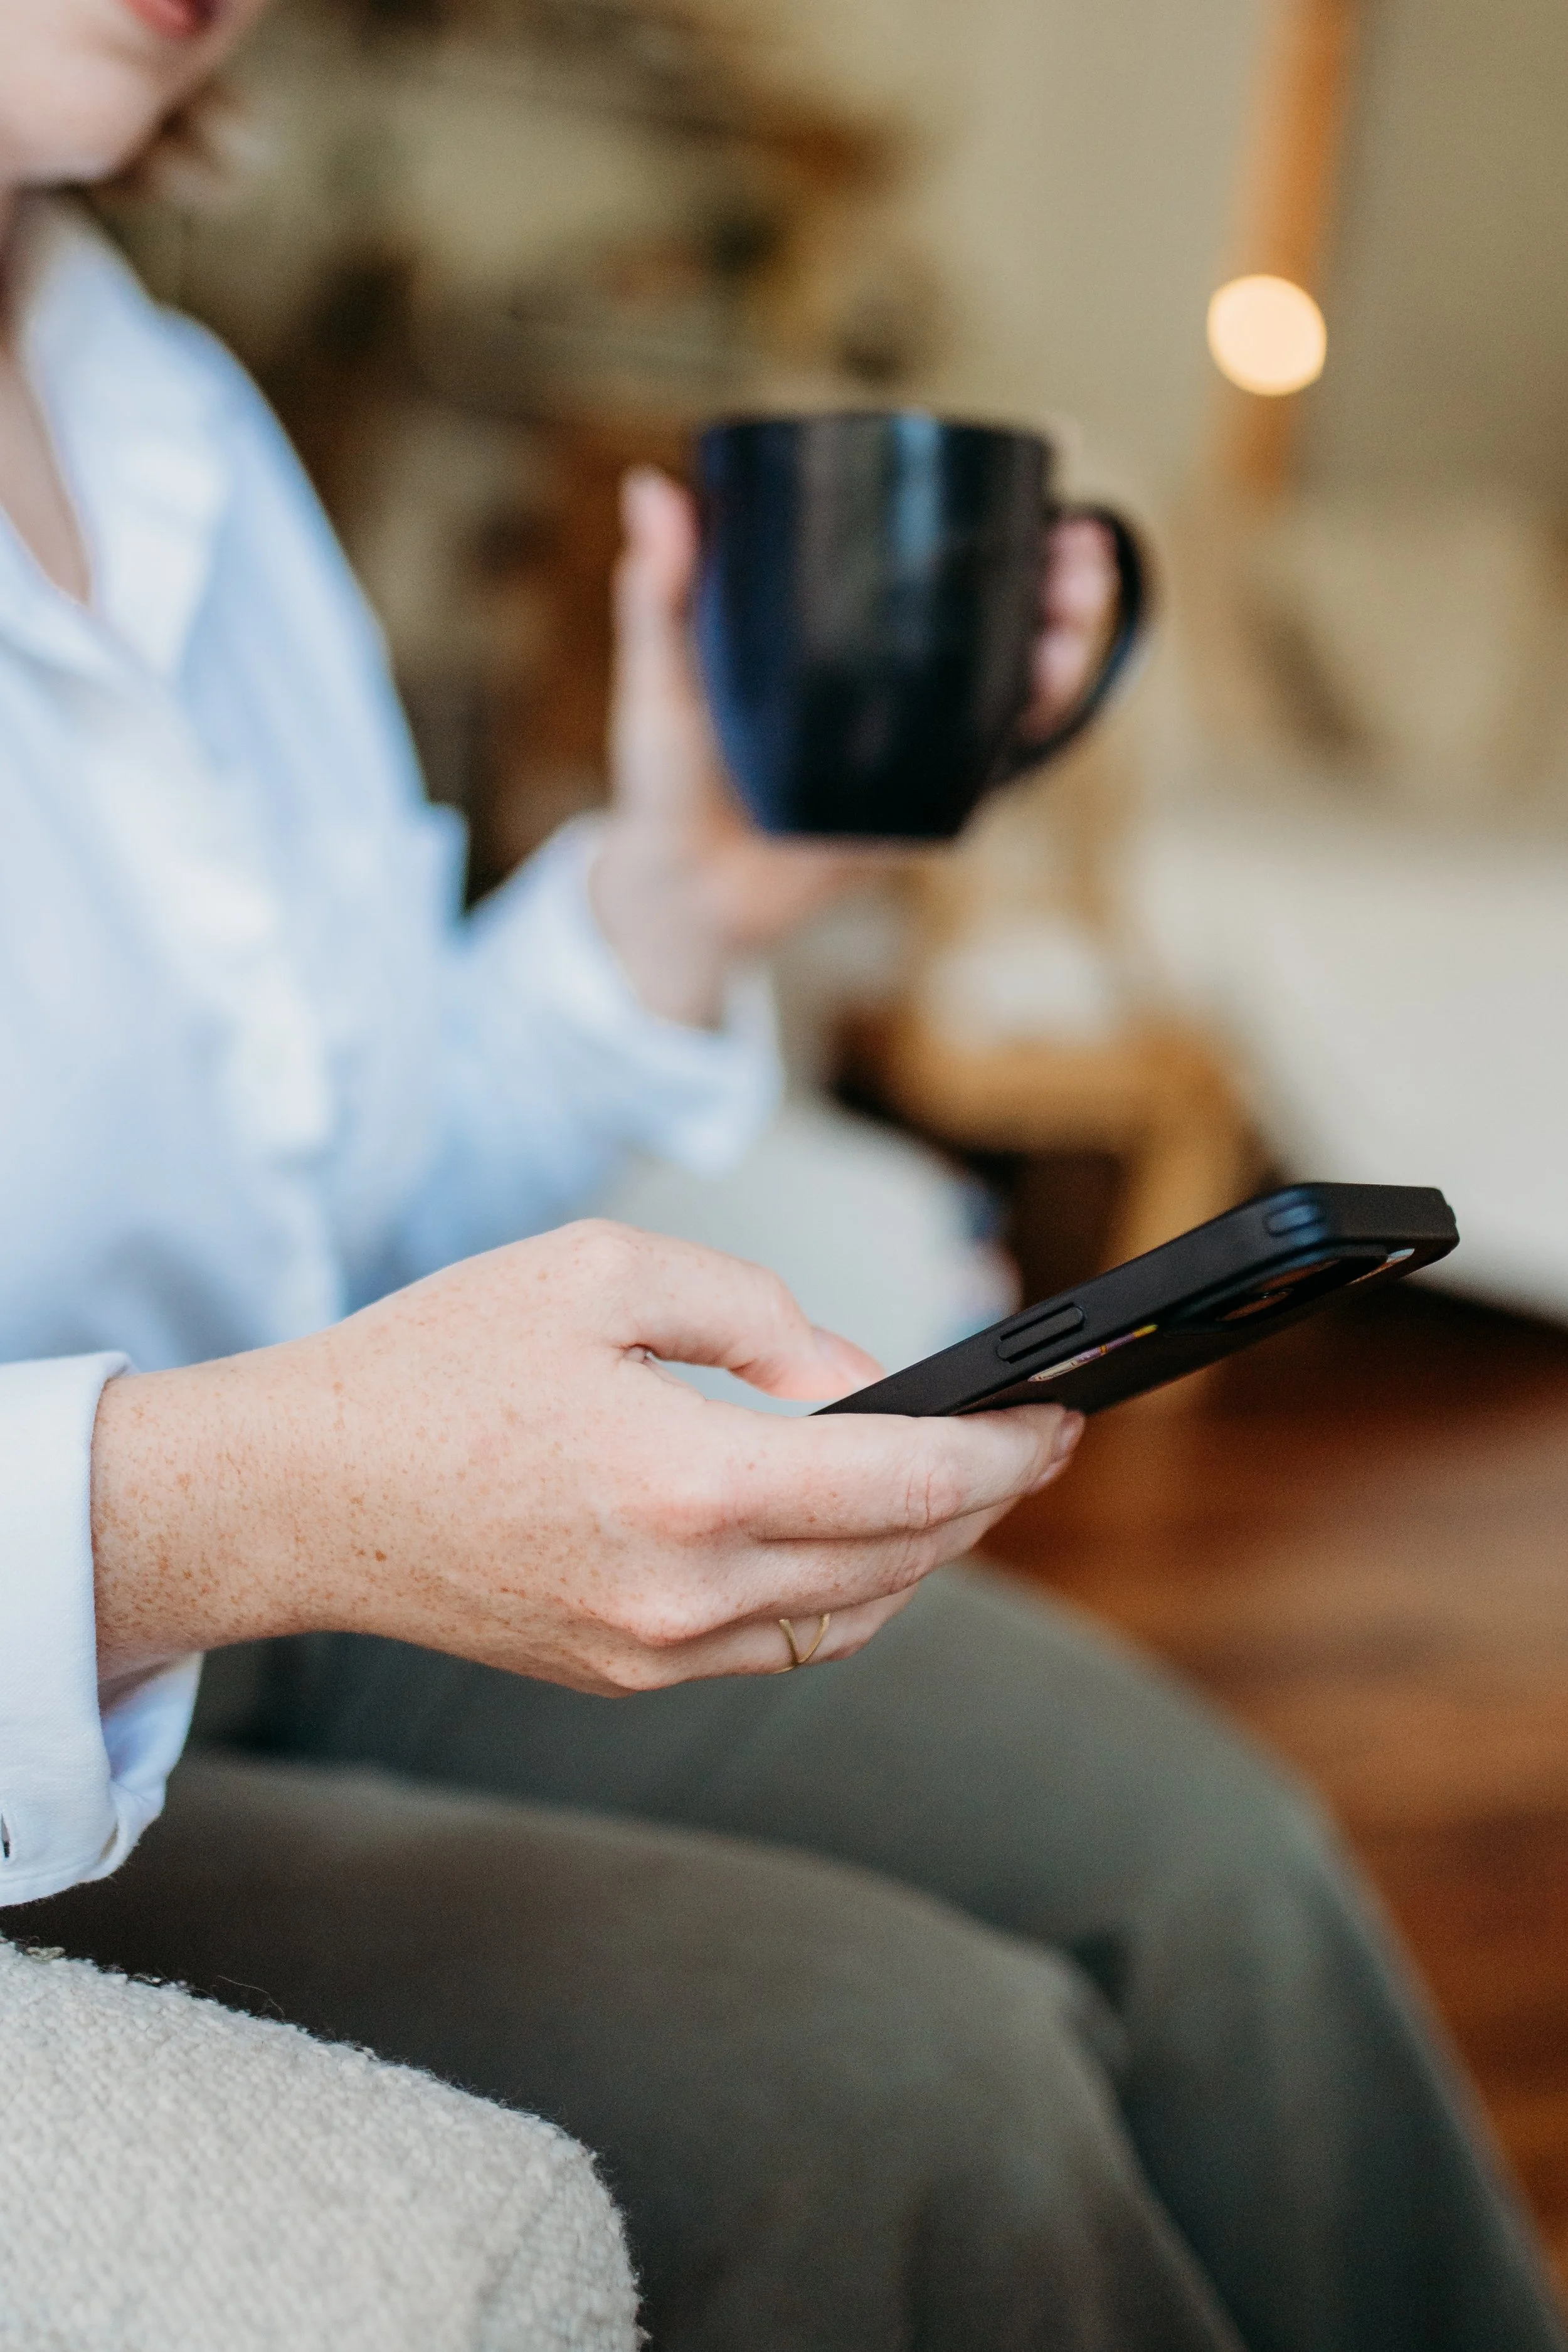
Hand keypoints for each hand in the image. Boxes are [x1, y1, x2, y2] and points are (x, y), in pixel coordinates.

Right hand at [92, 1221, 1081, 1693]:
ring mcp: (655, 1655)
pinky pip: (782, 1644)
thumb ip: (760, 1313)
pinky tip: (853, 1535)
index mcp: (687, 1484)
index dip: (1007, 1453)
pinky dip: (845, 1592)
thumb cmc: (436, 1362)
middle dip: (986, 1499)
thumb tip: (862, 1382)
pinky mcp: (626, 1678)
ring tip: (957, 1484)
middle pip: (903, 1562)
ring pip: (854, 1619)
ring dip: (924, 1554)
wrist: (301, 1493)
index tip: (1061, 1421)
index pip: (910, 1484)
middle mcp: (685, 1595)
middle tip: (1030, 1442)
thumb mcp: (603, 1271)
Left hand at [589, 471, 1120, 1027]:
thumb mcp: (658, 676)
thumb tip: (650, 487)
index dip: (1002, 498)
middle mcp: (901, 671)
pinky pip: (1001, 759)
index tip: (1053, 445)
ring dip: (1067, 633)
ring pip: (1021, 675)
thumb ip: (658, 591)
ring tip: (1075, 601)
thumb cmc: (664, 779)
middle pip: (1005, 604)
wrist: (685, 892)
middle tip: (1076, 541)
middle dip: (1061, 568)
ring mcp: (924, 735)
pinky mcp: (931, 800)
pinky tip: (1053, 681)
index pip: (934, 545)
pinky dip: (1038, 720)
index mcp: (848, 622)